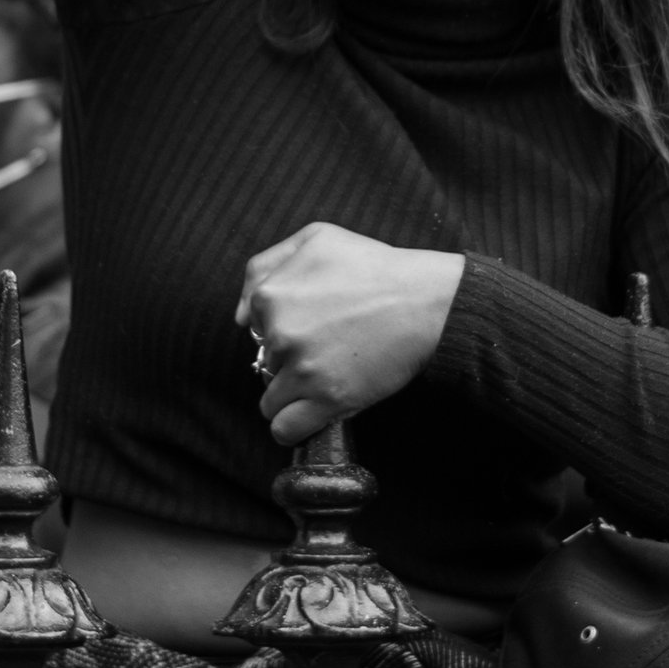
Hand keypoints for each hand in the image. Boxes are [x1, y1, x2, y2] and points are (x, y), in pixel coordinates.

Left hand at [236, 224, 464, 445]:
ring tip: (325, 380)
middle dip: (290, 361)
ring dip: (292, 395)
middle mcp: (280, 333)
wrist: (428, 301)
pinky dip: (292, 427)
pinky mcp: (327, 399)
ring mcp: (303, 369)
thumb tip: (241, 316)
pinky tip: (311, 414)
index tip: (314, 327)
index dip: (282, 329)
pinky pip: (284, 429)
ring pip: (271, 399)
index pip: (255, 328)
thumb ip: (266, 265)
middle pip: (265, 363)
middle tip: (330, 349)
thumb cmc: (376, 267)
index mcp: (271, 295)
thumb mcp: (317, 238)